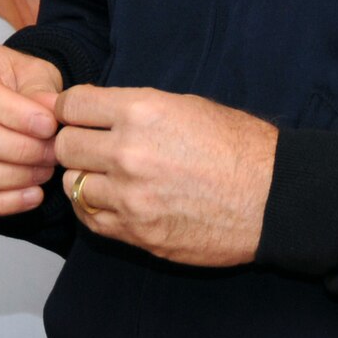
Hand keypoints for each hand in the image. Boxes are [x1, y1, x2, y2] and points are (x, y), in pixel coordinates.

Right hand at [0, 41, 63, 216]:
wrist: (1, 97)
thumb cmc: (14, 80)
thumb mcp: (34, 72)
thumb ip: (41, 91)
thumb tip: (51, 112)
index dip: (12, 112)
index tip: (49, 125)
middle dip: (14, 148)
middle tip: (51, 152)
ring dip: (7, 177)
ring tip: (44, 171)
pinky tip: (32, 194)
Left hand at [53, 86, 276, 265]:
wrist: (272, 199)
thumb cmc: (238, 147)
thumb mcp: (187, 106)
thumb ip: (136, 109)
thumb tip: (99, 113)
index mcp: (142, 112)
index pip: (72, 104)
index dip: (70, 108)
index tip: (76, 115)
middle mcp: (129, 153)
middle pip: (65, 145)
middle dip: (75, 143)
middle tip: (91, 146)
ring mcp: (130, 197)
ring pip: (73, 184)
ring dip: (86, 178)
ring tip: (108, 176)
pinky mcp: (137, 233)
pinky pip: (90, 219)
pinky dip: (94, 208)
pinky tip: (113, 199)